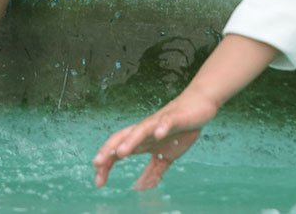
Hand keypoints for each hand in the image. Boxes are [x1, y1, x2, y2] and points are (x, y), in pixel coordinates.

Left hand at [92, 88, 218, 189]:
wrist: (199, 106)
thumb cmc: (180, 130)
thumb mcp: (165, 156)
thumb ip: (152, 172)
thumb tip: (139, 189)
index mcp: (141, 140)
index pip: (118, 151)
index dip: (107, 164)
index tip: (98, 182)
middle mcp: (145, 130)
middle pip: (122, 137)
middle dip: (108, 150)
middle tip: (97, 164)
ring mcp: (158, 122)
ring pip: (140, 129)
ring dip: (130, 141)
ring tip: (121, 152)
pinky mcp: (174, 117)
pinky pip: (166, 122)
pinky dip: (161, 127)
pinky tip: (159, 134)